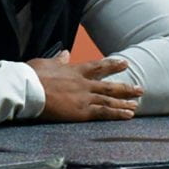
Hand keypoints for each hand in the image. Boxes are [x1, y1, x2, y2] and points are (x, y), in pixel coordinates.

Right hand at [26, 50, 143, 121]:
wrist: (29, 88)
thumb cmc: (32, 76)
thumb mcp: (46, 63)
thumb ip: (59, 60)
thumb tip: (65, 53)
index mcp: (74, 70)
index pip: (97, 67)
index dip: (112, 65)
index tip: (124, 63)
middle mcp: (83, 83)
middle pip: (109, 85)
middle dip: (125, 87)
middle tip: (140, 88)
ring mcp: (84, 97)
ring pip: (109, 99)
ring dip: (125, 102)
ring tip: (137, 104)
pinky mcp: (82, 111)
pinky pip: (104, 112)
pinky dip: (117, 113)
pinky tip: (128, 115)